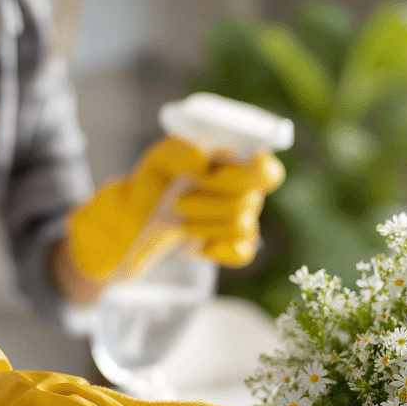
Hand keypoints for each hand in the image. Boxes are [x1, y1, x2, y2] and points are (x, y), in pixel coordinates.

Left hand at [65, 136, 284, 281]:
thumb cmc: (155, 180)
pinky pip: (242, 252)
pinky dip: (216, 250)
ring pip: (241, 226)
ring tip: (180, 219)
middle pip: (249, 201)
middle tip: (180, 202)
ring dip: (204, 225)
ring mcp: (242, 215)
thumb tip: (202, 158)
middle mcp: (245, 187)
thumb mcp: (159, 161)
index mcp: (235, 159)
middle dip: (209, 203)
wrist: (140, 216)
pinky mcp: (234, 242)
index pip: (266, 169)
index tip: (209, 176)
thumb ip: (179, 153)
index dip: (244, 176)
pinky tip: (194, 246)